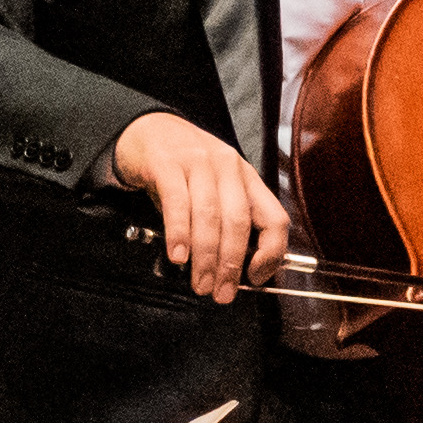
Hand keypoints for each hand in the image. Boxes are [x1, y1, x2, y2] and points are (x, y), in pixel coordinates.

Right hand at [108, 108, 291, 304]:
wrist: (148, 130)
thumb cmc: (183, 169)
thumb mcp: (214, 191)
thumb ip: (225, 223)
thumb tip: (235, 272)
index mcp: (247, 178)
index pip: (274, 217)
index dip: (271, 253)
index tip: (256, 278)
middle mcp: (228, 167)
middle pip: (238, 222)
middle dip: (231, 265)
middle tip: (221, 292)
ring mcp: (198, 162)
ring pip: (209, 215)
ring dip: (206, 257)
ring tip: (199, 283)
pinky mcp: (167, 163)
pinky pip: (177, 202)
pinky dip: (179, 233)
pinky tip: (178, 256)